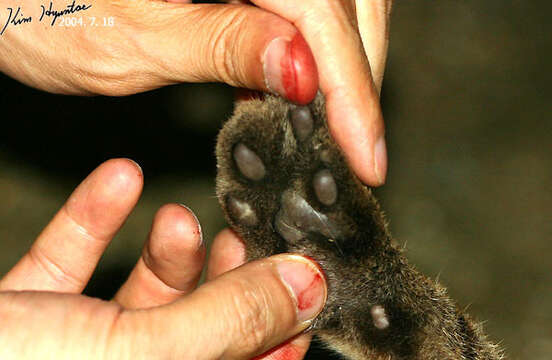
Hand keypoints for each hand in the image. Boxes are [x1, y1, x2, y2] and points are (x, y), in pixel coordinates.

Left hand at [0, 0, 390, 185]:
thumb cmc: (37, 7)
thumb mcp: (133, 39)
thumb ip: (223, 46)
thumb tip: (306, 72)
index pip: (317, 7)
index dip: (349, 85)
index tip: (365, 152)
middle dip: (358, 76)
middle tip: (358, 146)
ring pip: (333, 1)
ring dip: (344, 64)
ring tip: (335, 127)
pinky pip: (299, 6)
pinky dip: (313, 52)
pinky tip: (299, 93)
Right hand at [0, 159, 326, 359]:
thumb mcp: (131, 356)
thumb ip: (226, 323)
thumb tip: (308, 289)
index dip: (282, 327)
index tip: (300, 272)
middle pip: (197, 331)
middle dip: (218, 279)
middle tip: (236, 234)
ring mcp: (70, 354)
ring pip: (135, 300)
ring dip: (161, 248)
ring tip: (173, 208)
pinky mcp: (24, 319)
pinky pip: (66, 268)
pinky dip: (91, 221)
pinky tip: (117, 178)